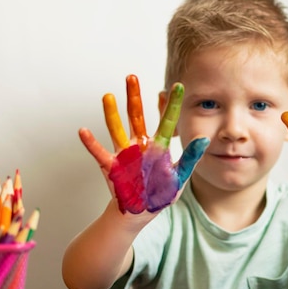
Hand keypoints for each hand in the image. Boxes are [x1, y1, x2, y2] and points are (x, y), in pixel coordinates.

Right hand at [78, 75, 208, 212]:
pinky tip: (83, 131)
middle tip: (132, 76)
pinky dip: (91, 143)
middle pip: (136, 116)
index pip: (166, 120)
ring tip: (108, 95)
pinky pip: (100, 153)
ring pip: (116, 128)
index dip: (171, 104)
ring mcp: (125, 154)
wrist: (140, 212)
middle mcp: (140, 145)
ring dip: (111, 113)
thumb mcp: (180, 176)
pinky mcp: (112, 166)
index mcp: (158, 146)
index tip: (177, 86)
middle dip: (134, 97)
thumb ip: (190, 158)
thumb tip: (203, 139)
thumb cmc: (160, 194)